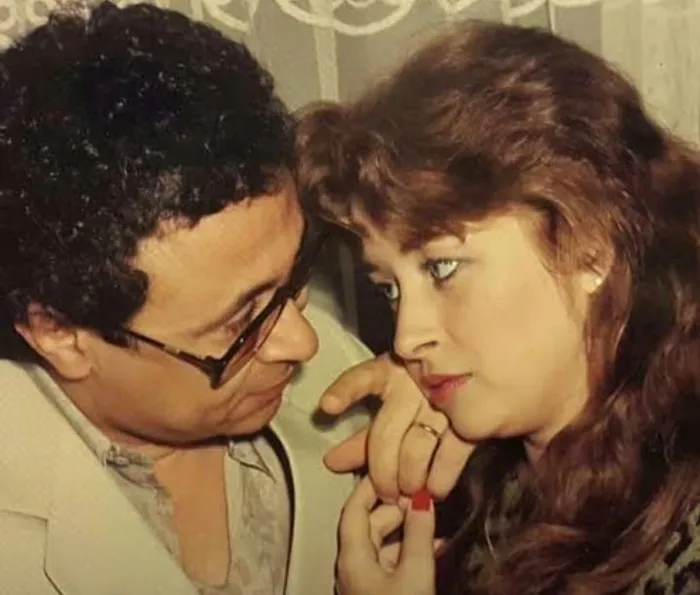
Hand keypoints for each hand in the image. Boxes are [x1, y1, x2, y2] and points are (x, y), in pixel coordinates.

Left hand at [320, 353, 475, 499]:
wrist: (474, 372)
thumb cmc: (421, 396)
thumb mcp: (390, 409)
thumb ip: (362, 436)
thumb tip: (332, 463)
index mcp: (389, 372)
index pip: (363, 378)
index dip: (345, 391)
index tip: (328, 405)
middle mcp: (414, 383)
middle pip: (387, 432)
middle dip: (382, 471)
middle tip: (384, 494)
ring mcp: (443, 399)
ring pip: (417, 447)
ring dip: (408, 478)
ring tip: (406, 496)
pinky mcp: (472, 416)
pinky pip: (452, 453)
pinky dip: (441, 477)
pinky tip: (435, 490)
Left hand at [336, 476, 436, 594]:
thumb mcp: (416, 574)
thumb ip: (419, 534)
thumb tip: (422, 502)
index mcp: (351, 558)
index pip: (355, 506)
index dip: (372, 484)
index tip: (392, 468)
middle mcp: (352, 569)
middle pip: (369, 524)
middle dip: (396, 507)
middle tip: (420, 496)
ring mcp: (363, 585)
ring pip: (382, 544)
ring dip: (406, 530)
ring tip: (430, 520)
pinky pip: (390, 565)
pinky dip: (408, 552)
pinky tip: (431, 551)